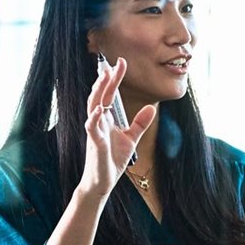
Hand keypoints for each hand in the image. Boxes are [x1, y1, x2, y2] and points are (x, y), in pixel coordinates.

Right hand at [78, 58, 157, 197]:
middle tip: (114, 63)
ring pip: (93, 107)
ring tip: (104, 76)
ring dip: (98, 91)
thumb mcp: (130, 138)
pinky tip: (99, 109)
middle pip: (100, 96)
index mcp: (106, 119)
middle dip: (106, 80)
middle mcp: (98, 122)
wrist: (102, 182)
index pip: (109, 94)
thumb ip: (139, 123)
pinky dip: (95, 118)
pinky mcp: (95, 144)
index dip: (114, 79)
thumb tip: (152, 107)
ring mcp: (95, 132)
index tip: (120, 63)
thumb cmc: (112, 160)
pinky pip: (92, 129)